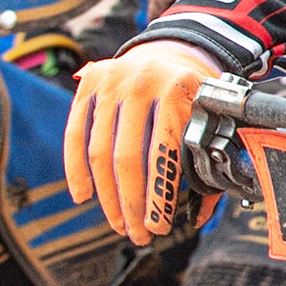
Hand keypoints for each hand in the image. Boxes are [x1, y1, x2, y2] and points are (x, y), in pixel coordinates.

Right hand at [63, 41, 222, 244]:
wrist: (171, 50)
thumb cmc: (194, 95)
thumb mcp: (210, 116)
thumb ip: (208, 159)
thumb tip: (201, 215)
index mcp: (181, 88)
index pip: (164, 153)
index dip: (160, 195)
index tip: (159, 228)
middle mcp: (144, 81)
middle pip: (128, 158)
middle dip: (131, 203)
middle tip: (137, 234)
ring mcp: (112, 80)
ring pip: (99, 151)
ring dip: (106, 196)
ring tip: (118, 223)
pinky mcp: (89, 83)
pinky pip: (76, 135)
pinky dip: (76, 169)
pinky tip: (84, 196)